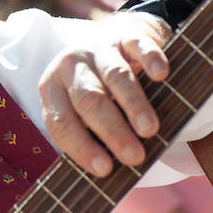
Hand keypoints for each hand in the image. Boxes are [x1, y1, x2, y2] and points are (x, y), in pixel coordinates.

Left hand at [38, 12, 171, 176]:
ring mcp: (99, 47)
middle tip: (133, 156)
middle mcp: (70, 65)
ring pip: (115, 76)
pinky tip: (161, 75)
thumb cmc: (98, 92)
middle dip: (111, 131)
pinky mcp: (127, 35)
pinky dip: (150, 59)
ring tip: (149, 130)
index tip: (105, 170)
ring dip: (133, 104)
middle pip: (89, 100)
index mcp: (52, 88)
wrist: (116, 43)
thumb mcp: (82, 113)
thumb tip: (110, 176)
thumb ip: (90, 137)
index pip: (61, 122)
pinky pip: (138, 45)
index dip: (81, 147)